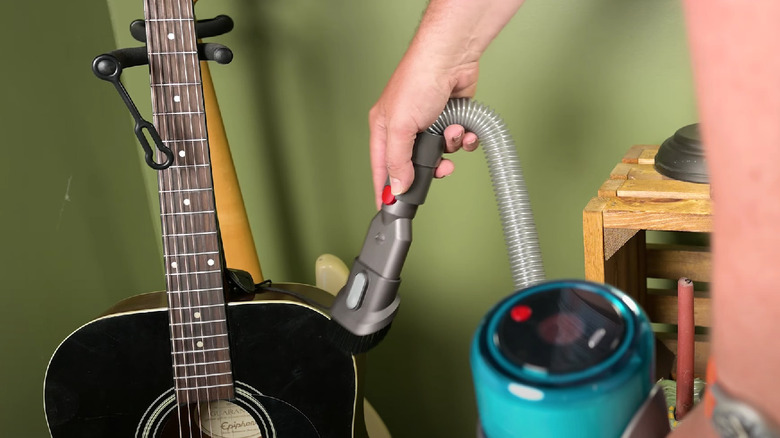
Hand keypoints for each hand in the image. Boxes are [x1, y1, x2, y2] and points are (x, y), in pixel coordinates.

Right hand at [368, 51, 479, 207]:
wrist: (450, 57)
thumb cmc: (418, 80)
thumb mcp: (400, 126)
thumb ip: (398, 160)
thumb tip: (397, 186)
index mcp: (384, 128)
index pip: (381, 167)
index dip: (384, 188)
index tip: (388, 208)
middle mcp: (406, 127)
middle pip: (414, 165)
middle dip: (430, 168)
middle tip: (439, 170)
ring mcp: (429, 124)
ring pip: (440, 154)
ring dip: (450, 148)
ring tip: (451, 134)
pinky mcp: (451, 118)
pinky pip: (458, 141)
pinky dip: (464, 138)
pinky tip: (464, 129)